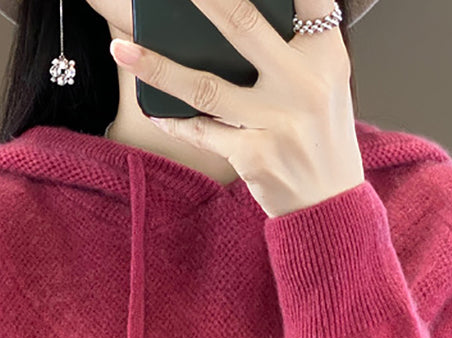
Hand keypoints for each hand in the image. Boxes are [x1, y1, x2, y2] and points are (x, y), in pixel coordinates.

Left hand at [109, 0, 365, 217]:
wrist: (330, 205)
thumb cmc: (320, 135)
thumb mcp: (325, 82)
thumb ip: (295, 45)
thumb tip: (229, 16)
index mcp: (326, 55)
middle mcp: (303, 84)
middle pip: (242, 24)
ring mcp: (277, 121)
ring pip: (205, 85)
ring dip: (157, 67)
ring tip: (121, 49)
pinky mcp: (254, 155)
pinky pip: (202, 131)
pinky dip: (176, 122)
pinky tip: (155, 112)